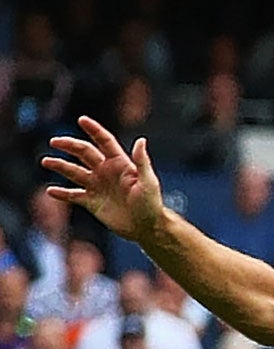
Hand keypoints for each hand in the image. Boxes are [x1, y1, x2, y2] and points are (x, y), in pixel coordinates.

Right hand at [43, 117, 167, 240]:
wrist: (147, 228)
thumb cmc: (151, 205)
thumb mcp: (148, 182)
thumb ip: (142, 162)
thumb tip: (141, 140)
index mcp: (120, 163)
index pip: (104, 141)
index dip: (94, 130)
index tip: (82, 119)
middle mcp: (106, 171)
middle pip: (84, 152)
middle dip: (69, 145)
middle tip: (54, 141)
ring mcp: (97, 186)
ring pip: (74, 171)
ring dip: (60, 165)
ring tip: (46, 161)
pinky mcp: (92, 202)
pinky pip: (73, 195)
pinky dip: (62, 193)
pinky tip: (50, 190)